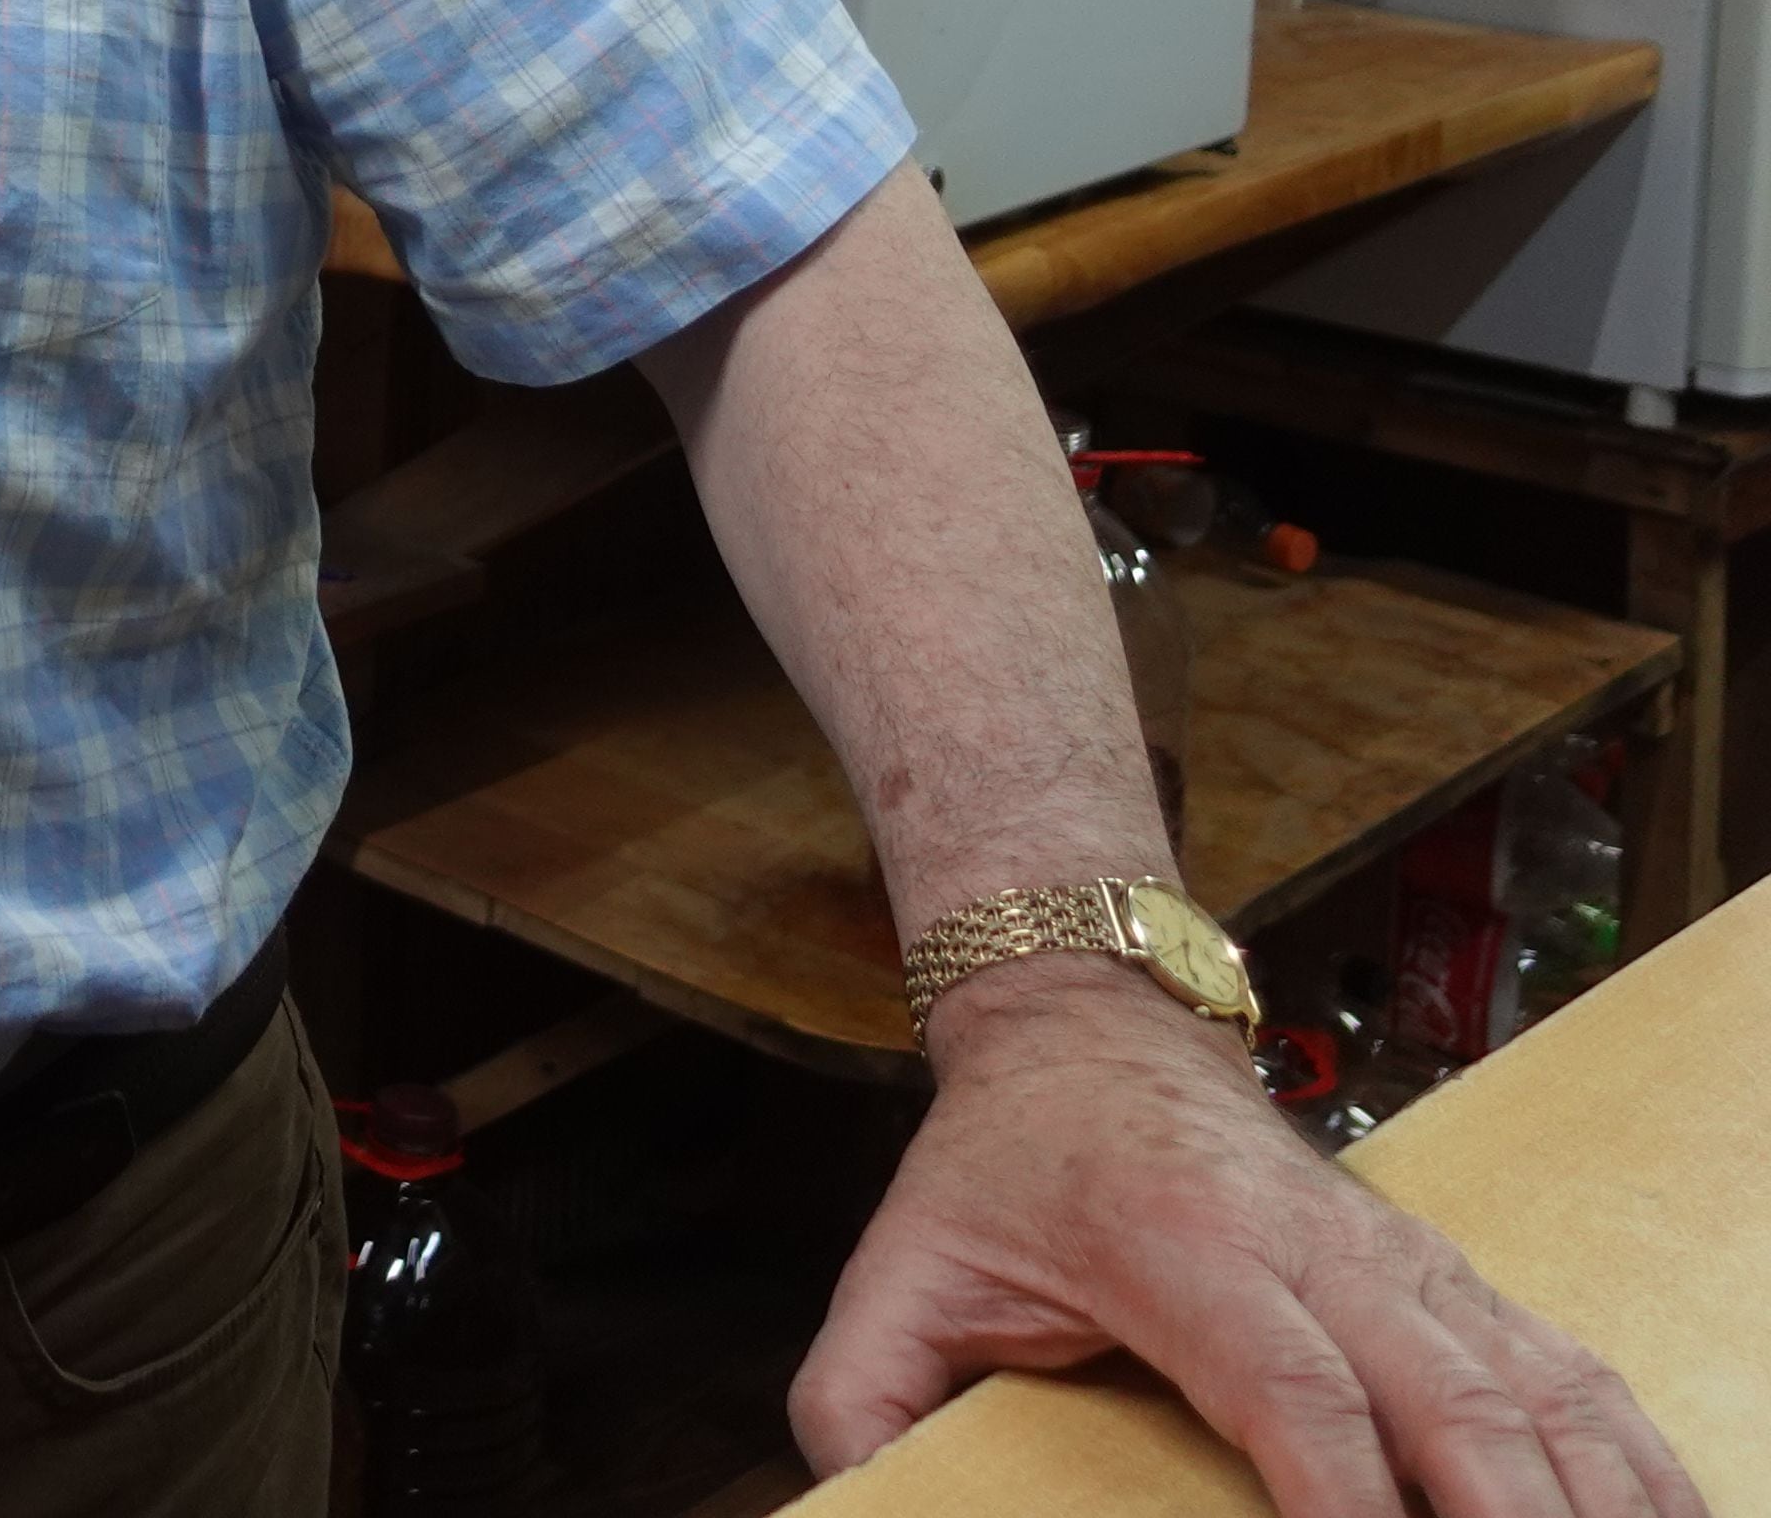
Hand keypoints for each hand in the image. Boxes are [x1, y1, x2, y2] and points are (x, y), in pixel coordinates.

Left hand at [797, 957, 1703, 1517]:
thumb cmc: (1003, 1164)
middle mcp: (1318, 1248)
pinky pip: (1574, 1376)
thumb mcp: (900, 1265)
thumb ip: (862, 1394)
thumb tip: (858, 1496)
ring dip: (1596, 1506)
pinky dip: (1637, 1462)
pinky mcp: (1456, 1281)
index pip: (1292, 1388)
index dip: (1348, 1499)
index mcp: (1182, 1246)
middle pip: (1452, 1403)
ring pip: (1539, 1394)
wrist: (1089, 1027)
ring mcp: (1406, 1262)